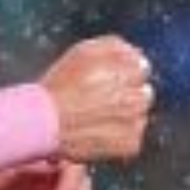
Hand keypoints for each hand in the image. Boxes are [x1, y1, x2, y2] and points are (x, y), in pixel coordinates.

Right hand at [40, 35, 152, 163]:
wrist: (44, 124)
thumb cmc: (60, 86)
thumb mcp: (82, 51)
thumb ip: (114, 46)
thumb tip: (133, 51)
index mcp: (127, 71)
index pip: (142, 67)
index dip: (125, 73)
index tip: (111, 79)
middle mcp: (135, 96)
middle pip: (145, 92)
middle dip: (128, 94)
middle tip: (104, 100)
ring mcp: (135, 122)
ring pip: (140, 115)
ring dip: (126, 114)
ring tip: (99, 117)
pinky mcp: (131, 143)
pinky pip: (134, 136)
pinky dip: (121, 135)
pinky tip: (100, 131)